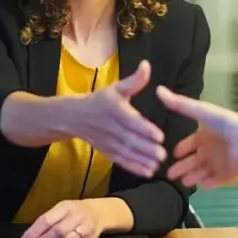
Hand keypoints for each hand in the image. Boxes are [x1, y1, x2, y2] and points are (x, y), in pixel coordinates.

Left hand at [16, 199, 105, 237]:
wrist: (99, 213)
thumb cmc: (74, 211)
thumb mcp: (61, 208)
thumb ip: (47, 220)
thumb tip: (29, 236)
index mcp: (66, 206)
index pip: (46, 220)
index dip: (33, 233)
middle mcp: (77, 217)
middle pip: (56, 233)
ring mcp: (85, 229)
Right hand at [73, 60, 165, 177]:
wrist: (75, 117)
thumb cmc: (100, 100)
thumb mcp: (116, 88)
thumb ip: (135, 80)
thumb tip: (147, 65)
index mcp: (115, 110)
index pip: (131, 121)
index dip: (145, 129)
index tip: (160, 136)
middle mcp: (111, 127)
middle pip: (130, 140)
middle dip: (146, 148)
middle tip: (162, 155)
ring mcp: (108, 142)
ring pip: (126, 152)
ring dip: (141, 160)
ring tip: (157, 165)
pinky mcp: (107, 152)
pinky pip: (120, 161)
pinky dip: (133, 167)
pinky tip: (147, 172)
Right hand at [156, 86, 237, 190]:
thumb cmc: (224, 125)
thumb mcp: (200, 111)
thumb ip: (179, 104)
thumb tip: (158, 90)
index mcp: (205, 135)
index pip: (190, 144)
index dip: (181, 149)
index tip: (172, 154)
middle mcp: (211, 150)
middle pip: (193, 161)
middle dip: (181, 167)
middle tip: (169, 174)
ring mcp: (220, 164)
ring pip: (202, 173)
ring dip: (192, 177)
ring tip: (181, 182)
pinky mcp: (227, 176)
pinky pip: (216, 181)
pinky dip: (208, 184)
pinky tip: (200, 186)